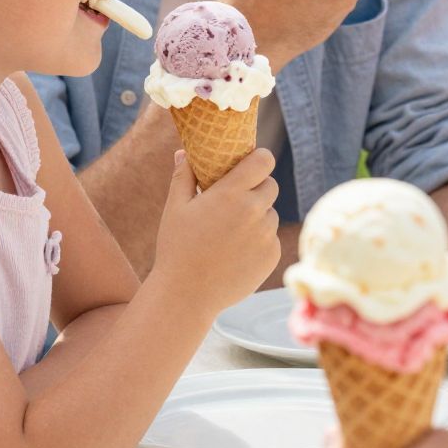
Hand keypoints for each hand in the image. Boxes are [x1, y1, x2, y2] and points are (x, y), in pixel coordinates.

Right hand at [151, 149, 280, 310]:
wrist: (187, 294)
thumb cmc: (177, 248)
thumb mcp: (175, 209)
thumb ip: (183, 177)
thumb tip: (184, 152)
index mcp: (231, 194)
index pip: (264, 161)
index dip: (259, 159)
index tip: (251, 162)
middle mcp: (254, 211)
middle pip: (270, 185)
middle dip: (256, 188)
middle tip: (235, 200)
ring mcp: (266, 234)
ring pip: (270, 214)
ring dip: (257, 216)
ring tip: (229, 232)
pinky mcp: (272, 255)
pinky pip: (270, 238)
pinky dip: (258, 240)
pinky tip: (235, 252)